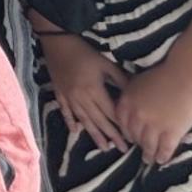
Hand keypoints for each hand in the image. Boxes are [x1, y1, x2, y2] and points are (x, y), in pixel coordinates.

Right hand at [39, 32, 128, 153]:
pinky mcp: (60, 94)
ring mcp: (69, 98)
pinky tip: (76, 131)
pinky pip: (66, 112)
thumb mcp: (105, 63)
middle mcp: (81, 98)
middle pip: (99, 120)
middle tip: (122, 149)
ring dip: (94, 134)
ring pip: (84, 120)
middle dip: (111, 136)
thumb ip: (120, 79)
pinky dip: (71, 122)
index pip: (111, 113)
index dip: (121, 125)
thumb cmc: (84, 52)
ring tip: (104, 147)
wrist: (58, 43)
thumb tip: (134, 94)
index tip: (132, 136)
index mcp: (94, 90)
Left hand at [114, 62, 191, 165]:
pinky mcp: (171, 133)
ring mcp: (154, 126)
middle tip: (140, 148)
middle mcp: (137, 116)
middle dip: (137, 143)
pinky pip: (165, 148)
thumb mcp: (139, 82)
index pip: (122, 122)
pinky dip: (163, 156)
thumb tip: (132, 105)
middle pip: (134, 134)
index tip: (129, 137)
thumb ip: (133, 96)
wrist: (183, 77)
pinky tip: (162, 160)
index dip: (126, 131)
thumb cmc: (163, 75)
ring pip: (148, 145)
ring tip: (148, 159)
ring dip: (148, 154)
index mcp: (127, 102)